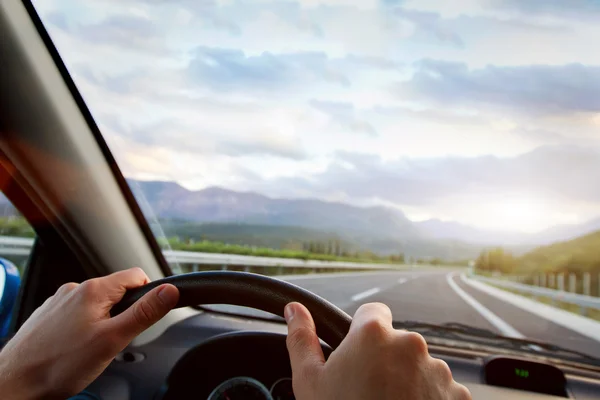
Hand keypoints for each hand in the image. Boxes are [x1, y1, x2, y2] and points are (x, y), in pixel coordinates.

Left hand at [0, 268, 178, 399]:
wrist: (14, 384)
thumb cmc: (59, 365)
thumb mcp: (113, 339)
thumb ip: (144, 313)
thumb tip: (169, 291)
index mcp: (93, 290)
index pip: (136, 276)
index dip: (147, 295)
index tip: (142, 318)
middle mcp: (74, 289)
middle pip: (117, 292)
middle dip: (123, 314)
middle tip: (113, 341)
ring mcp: (58, 302)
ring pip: (96, 305)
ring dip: (102, 322)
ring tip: (90, 349)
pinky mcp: (48, 316)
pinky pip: (76, 315)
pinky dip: (82, 329)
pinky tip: (73, 349)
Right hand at [284, 302, 470, 399]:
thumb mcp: (310, 382)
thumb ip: (301, 339)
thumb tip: (294, 310)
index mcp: (373, 334)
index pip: (373, 312)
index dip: (362, 331)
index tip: (357, 354)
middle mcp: (410, 344)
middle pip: (396, 341)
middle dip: (385, 359)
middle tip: (367, 390)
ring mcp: (438, 370)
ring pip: (419, 366)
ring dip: (407, 380)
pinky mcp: (457, 395)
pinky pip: (440, 389)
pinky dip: (427, 399)